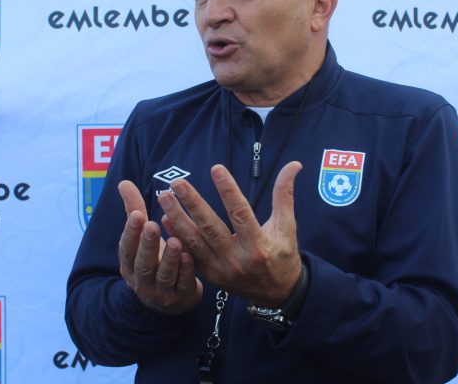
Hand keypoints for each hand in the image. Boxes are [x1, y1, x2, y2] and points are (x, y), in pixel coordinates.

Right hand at [117, 180, 202, 314]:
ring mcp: (161, 292)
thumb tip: (123, 182)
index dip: (131, 232)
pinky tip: (190, 256)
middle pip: (142, 263)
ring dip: (169, 258)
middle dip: (147, 244)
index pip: (127, 248)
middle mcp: (142, 280)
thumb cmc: (155, 259)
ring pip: (164, 275)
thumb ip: (135, 210)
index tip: (137, 214)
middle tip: (151, 224)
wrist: (170, 299)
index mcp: (130, 264)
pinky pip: (183, 284)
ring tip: (175, 241)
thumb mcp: (143, 238)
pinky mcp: (181, 298)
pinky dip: (186, 271)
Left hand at [158, 161, 302, 305]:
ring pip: (195, 242)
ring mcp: (220, 270)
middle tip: (177, 183)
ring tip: (164, 197)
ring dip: (177, 219)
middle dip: (192, 204)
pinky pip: (190, 255)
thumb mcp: (288, 226)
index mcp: (259, 245)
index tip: (216, 169)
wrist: (278, 293)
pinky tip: (165, 219)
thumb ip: (285, 195)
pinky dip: (177, 237)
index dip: (228, 190)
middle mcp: (237, 259)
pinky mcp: (210, 276)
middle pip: (211, 228)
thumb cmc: (283, 254)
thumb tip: (294, 164)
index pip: (240, 213)